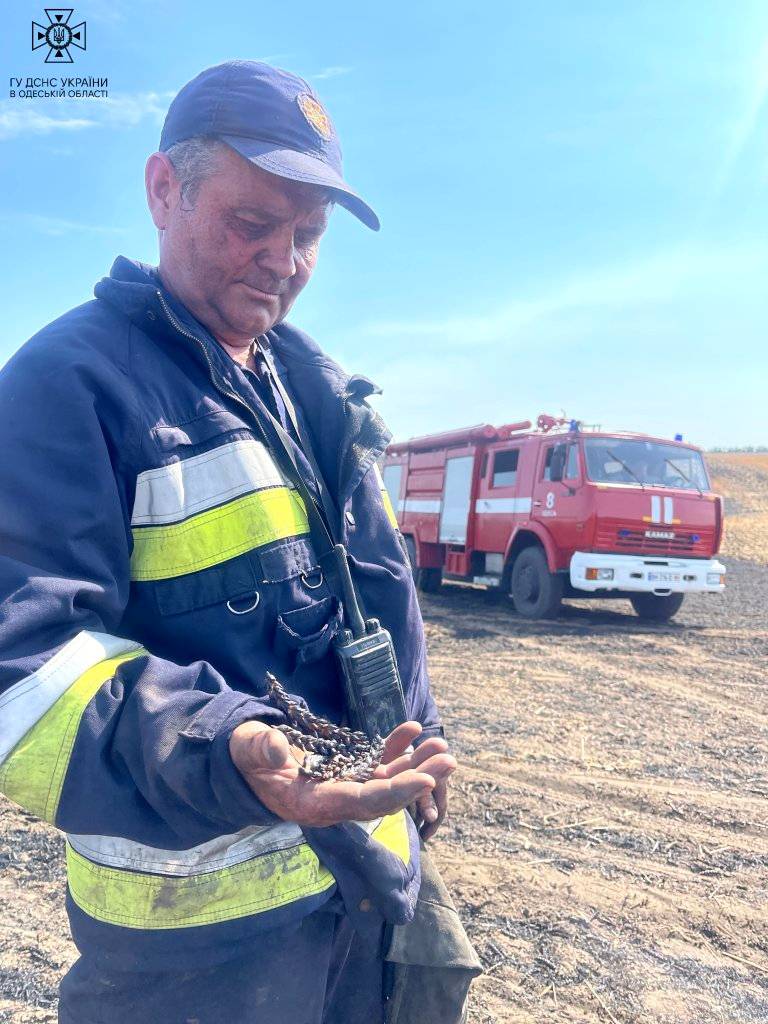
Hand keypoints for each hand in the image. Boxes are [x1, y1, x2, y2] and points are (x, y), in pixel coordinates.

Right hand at [230, 719, 455, 827]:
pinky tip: (412, 728)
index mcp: (314, 805)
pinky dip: (396, 747)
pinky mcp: (347, 770)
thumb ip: (262, 749)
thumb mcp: (247, 750)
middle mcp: (335, 801)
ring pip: (387, 780)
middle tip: (449, 760)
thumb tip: (279, 750)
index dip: (395, 793)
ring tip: (443, 746)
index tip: (426, 781)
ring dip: (416, 764)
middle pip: (385, 795)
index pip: (362, 803)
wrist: (244, 762)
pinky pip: (377, 763)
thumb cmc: (245, 757)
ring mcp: (344, 786)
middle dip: (418, 779)